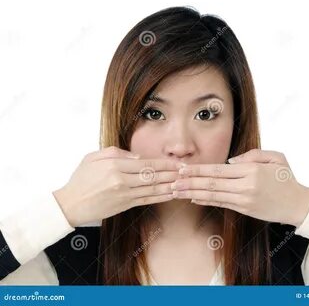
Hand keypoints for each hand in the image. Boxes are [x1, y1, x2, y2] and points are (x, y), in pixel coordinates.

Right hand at [52, 146, 179, 226]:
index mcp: (114, 164)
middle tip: (187, 171)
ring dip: (171, 185)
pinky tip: (172, 194)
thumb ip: (115, 152)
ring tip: (185, 182)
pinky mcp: (124, 205)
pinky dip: (161, 197)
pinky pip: (147, 200)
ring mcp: (124, 193)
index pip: (146, 163)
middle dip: (173, 173)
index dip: (164, 163)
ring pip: (153, 188)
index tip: (177, 162)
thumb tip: (137, 157)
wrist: (70, 204)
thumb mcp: (93, 157)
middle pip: (153, 175)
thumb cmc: (81, 179)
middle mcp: (121, 179)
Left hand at [171, 149, 308, 226]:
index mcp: (250, 171)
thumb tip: (230, 162)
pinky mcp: (244, 209)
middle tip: (171, 182)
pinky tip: (193, 198)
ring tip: (176, 191)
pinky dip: (206, 201)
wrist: (299, 204)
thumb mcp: (275, 158)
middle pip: (211, 183)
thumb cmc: (286, 178)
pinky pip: (221, 204)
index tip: (182, 169)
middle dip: (189, 182)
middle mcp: (245, 186)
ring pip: (213, 195)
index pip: (218, 170)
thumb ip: (252, 155)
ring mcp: (244, 200)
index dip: (198, 170)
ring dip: (192, 193)